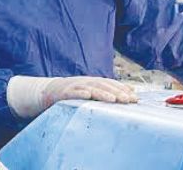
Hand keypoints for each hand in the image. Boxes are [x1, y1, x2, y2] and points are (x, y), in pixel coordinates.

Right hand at [7, 75, 137, 118]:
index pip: (109, 84)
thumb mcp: (92, 90)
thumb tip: (132, 89)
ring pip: (90, 88)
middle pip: (102, 85)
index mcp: (92, 82)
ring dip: (102, 93)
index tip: (134, 98)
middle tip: (128, 100)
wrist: (47, 92)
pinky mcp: (63, 92)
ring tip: (113, 99)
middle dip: (116, 92)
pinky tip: (87, 95)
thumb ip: (110, 90)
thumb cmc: (73, 94)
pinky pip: (72, 92)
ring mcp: (74, 86)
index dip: (121, 89)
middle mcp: (85, 82)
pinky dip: (79, 93)